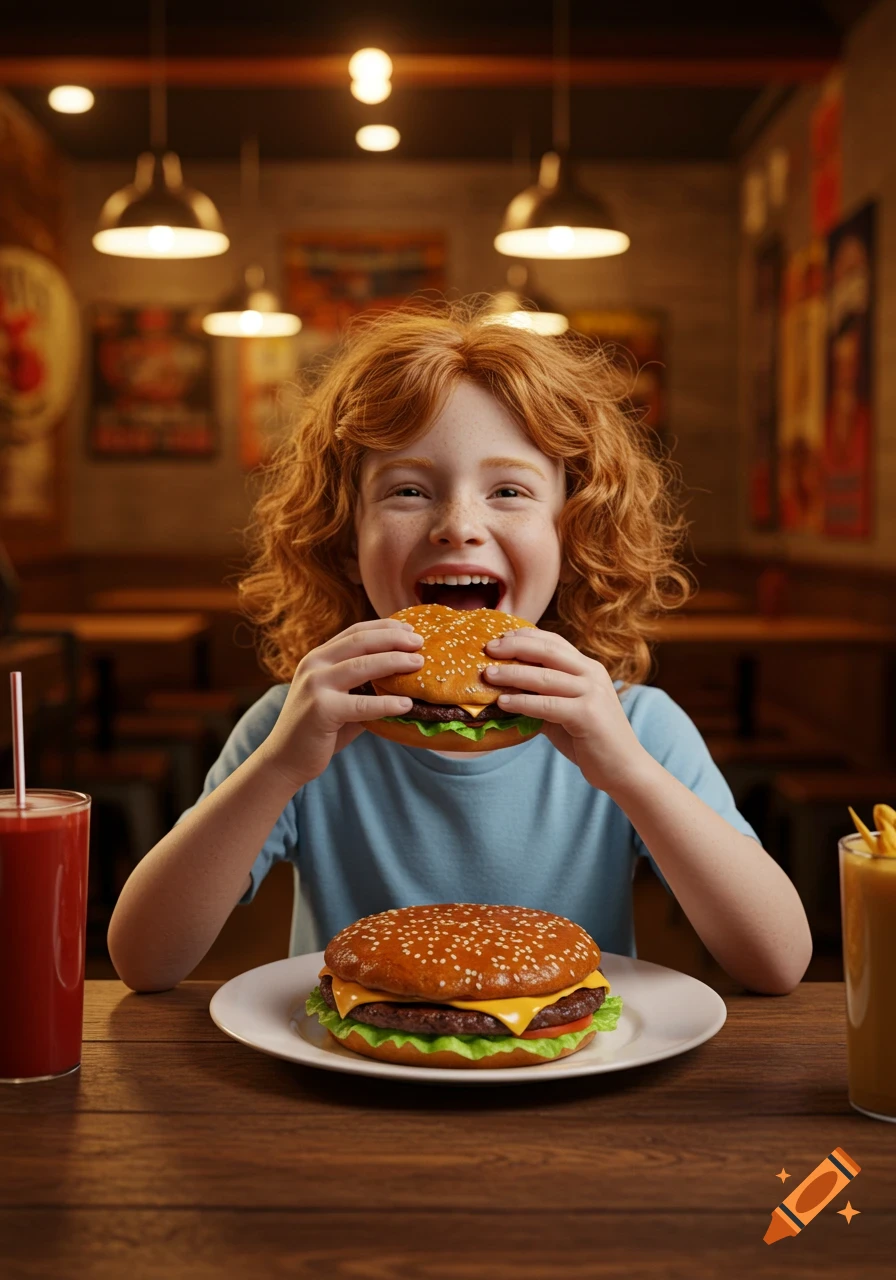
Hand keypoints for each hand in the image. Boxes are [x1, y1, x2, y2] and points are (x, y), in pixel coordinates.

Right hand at [260, 619, 423, 788]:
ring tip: (418, 664)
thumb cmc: (320, 729)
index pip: (355, 632)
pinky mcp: (320, 710)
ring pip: (362, 666)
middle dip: (393, 639)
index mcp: (318, 657)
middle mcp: (314, 665)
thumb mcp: (340, 698)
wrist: (286, 759)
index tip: (411, 630)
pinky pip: (361, 704)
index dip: (385, 627)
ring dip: (394, 662)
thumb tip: (406, 679)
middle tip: (421, 643)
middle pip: (360, 642)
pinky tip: (407, 704)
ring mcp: (315, 686)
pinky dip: (387, 703)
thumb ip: (364, 686)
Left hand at [483, 626, 647, 793]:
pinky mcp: (587, 714)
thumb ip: (543, 697)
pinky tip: (502, 704)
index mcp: (588, 668)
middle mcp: (592, 674)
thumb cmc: (590, 740)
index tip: (498, 637)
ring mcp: (592, 693)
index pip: (553, 642)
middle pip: (547, 651)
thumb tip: (503, 691)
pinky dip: (522, 702)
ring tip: (488, 675)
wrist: (624, 768)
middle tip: (488, 649)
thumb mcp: (565, 710)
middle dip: (514, 646)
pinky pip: (547, 705)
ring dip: (512, 674)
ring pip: (544, 677)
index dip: (524, 636)